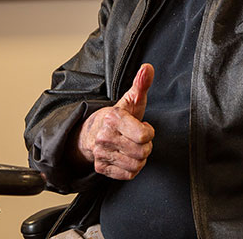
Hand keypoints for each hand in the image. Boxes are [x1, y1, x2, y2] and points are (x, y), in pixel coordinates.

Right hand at [77, 63, 154, 179]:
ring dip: (140, 158)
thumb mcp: (131, 99)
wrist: (93, 132)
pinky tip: (127, 157)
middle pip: (142, 152)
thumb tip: (148, 68)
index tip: (143, 127)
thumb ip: (141, 84)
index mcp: (113, 118)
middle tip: (138, 138)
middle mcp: (104, 137)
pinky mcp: (101, 168)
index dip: (149, 132)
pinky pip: (128, 175)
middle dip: (146, 146)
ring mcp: (101, 153)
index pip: (144, 136)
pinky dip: (132, 168)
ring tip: (133, 147)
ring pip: (136, 165)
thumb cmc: (118, 117)